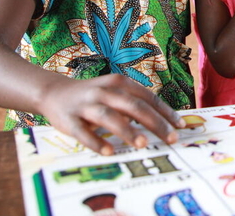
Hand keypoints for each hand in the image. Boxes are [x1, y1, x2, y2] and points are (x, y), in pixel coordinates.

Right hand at [38, 74, 185, 154]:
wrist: (54, 92)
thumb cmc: (93, 96)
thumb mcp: (115, 93)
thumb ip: (135, 104)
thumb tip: (165, 121)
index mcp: (120, 83)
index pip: (148, 98)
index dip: (166, 112)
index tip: (181, 126)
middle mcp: (105, 91)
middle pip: (134, 107)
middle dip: (155, 123)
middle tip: (170, 139)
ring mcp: (86, 105)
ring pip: (110, 117)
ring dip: (127, 130)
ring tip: (143, 144)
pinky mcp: (69, 119)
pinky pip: (83, 132)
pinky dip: (96, 142)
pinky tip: (108, 152)